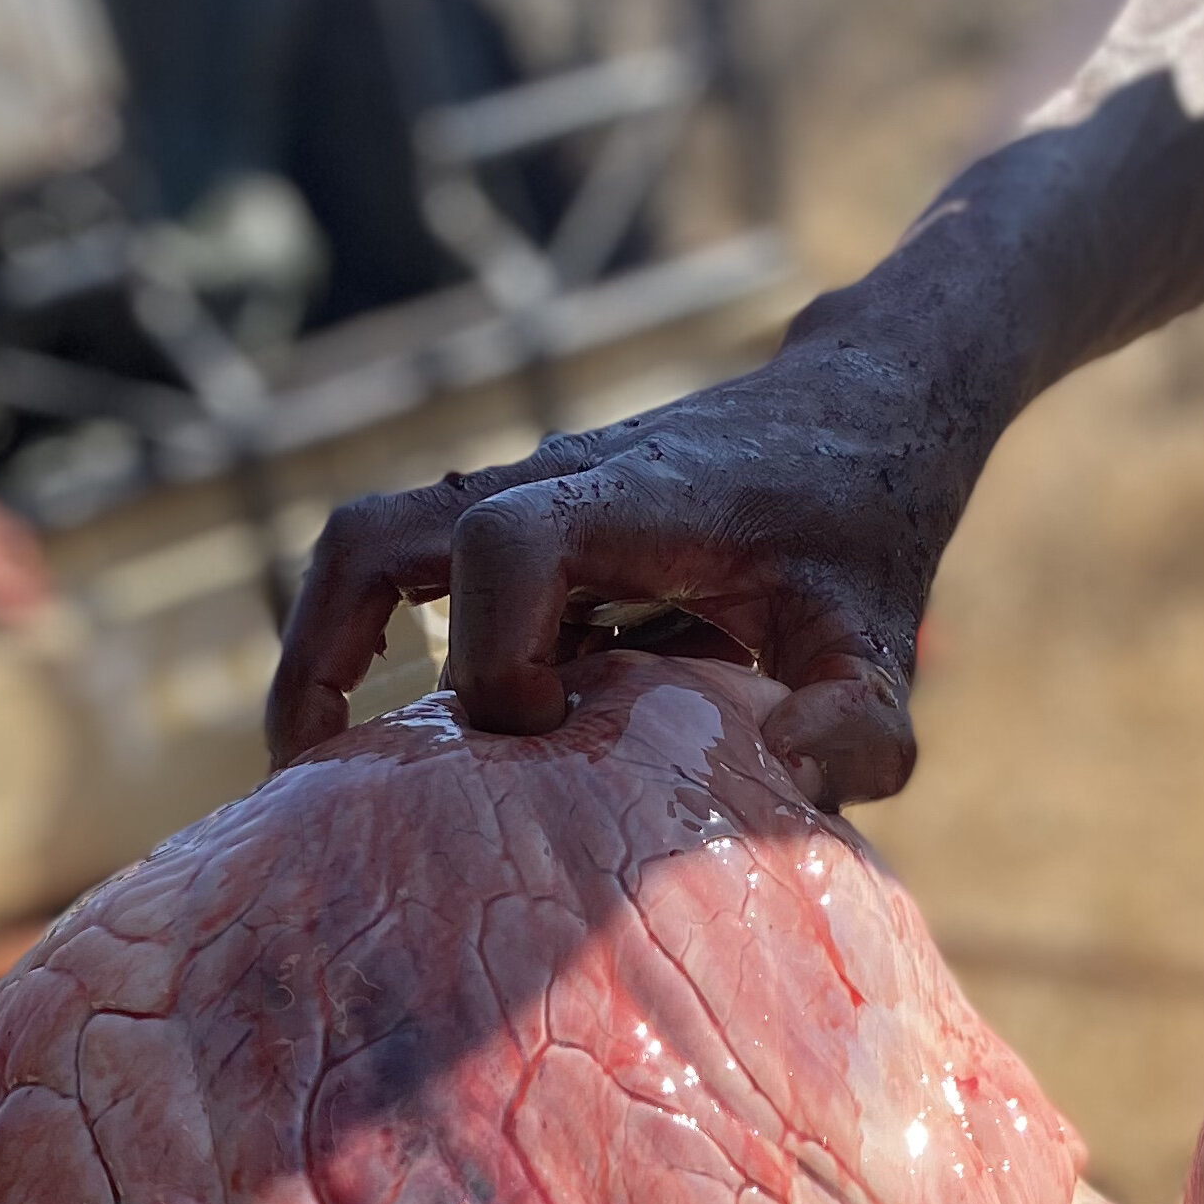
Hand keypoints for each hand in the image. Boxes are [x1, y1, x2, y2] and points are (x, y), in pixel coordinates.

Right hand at [266, 327, 981, 808]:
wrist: (862, 410)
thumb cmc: (868, 532)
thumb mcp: (886, 637)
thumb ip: (863, 718)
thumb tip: (789, 771)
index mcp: (633, 503)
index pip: (502, 541)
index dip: (492, 647)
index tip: (541, 730)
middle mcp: (552, 487)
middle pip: (374, 537)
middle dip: (329, 664)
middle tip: (325, 793)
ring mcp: (523, 500)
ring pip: (365, 547)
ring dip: (321, 655)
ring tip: (317, 779)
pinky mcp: (519, 528)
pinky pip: (398, 568)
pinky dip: (364, 649)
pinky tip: (387, 754)